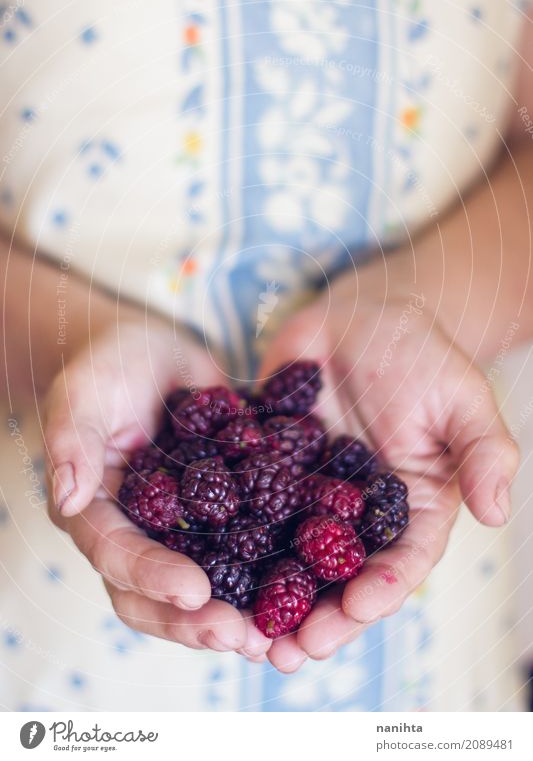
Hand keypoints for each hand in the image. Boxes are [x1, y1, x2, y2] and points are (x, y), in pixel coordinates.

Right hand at [43, 317, 270, 660]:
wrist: (155, 353)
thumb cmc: (109, 365)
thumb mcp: (84, 391)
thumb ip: (72, 439)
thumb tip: (69, 497)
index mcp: (99, 512)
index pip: (117, 555)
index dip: (152, 578)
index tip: (194, 590)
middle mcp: (142, 533)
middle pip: (159, 594)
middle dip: (197, 621)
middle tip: (242, 637)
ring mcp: (185, 529)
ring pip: (208, 585)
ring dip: (240, 613)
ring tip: (278, 636)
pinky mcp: (227, 512)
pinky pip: (249, 547)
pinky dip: (276, 571)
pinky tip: (312, 585)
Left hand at [257, 268, 518, 671]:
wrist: (362, 316)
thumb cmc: (422, 353)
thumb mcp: (463, 398)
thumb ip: (485, 452)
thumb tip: (496, 512)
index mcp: (409, 508)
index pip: (401, 560)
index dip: (381, 588)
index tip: (355, 607)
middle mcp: (357, 514)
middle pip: (339, 577)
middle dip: (318, 617)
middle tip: (290, 650)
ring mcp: (308, 496)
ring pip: (288, 557)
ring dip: (268, 599)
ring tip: (246, 636)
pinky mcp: (268, 470)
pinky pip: (246, 506)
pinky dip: (227, 540)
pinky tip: (204, 565)